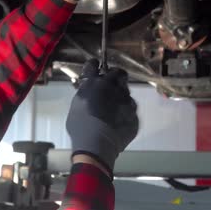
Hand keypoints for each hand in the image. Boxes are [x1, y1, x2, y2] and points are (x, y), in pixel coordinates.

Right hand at [66, 59, 138, 174]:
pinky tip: (119, 121)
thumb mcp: (76, 106)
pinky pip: (131, 109)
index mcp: (94, 83)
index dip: (93, 65)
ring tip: (114, 108)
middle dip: (115, 76)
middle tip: (110, 84)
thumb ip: (84, 93)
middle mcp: (112, 87)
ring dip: (121, 95)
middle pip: (118, 73)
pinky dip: (125, 112)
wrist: (96, 145)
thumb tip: (87, 88)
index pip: (93, 64)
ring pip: (127, 91)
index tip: (94, 68)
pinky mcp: (134, 113)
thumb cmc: (80, 127)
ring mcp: (126, 100)